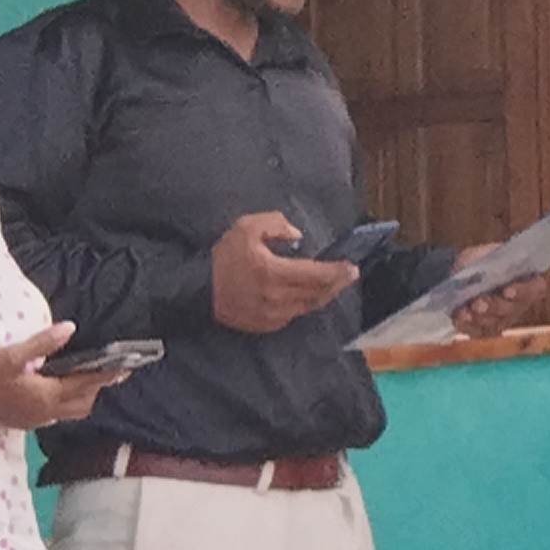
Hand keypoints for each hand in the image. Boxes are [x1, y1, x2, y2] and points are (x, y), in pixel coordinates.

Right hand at [0, 321, 115, 431]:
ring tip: (88, 378)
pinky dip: (67, 403)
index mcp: (46, 394)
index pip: (86, 384)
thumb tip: (70, 328)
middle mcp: (46, 411)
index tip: (126, 368)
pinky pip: (57, 415)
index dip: (107, 375)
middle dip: (98, 387)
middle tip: (109, 371)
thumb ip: (43, 343)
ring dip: (84, 396)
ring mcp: (37, 420)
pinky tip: (60, 389)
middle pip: (84, 402)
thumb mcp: (12, 355)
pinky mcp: (27, 422)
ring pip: (72, 411)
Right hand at [211, 212, 359, 334]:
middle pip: (317, 292)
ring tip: (334, 283)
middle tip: (350, 274)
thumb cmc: (223, 257)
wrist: (198, 290)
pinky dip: (306, 303)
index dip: (337, 271)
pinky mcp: (267, 325)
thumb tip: (298, 236)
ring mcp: (273, 314)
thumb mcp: (246, 227)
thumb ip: (275, 224)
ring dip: (324, 294)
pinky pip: (294, 314)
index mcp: (273, 272)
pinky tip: (310, 294)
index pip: (315, 273)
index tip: (351, 266)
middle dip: (337, 283)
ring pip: (308, 306)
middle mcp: (277, 297)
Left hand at [449, 244, 549, 337]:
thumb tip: (487, 267)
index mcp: (527, 281)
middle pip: (511, 309)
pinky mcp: (486, 329)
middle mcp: (519, 304)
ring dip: (478, 318)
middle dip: (494, 307)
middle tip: (478, 303)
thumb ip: (488, 259)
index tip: (507, 291)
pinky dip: (467, 325)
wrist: (463, 277)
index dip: (522, 291)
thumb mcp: (485, 253)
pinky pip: (478, 331)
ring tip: (465, 311)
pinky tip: (459, 318)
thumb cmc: (481, 262)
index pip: (534, 289)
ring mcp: (503, 319)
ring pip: (494, 323)